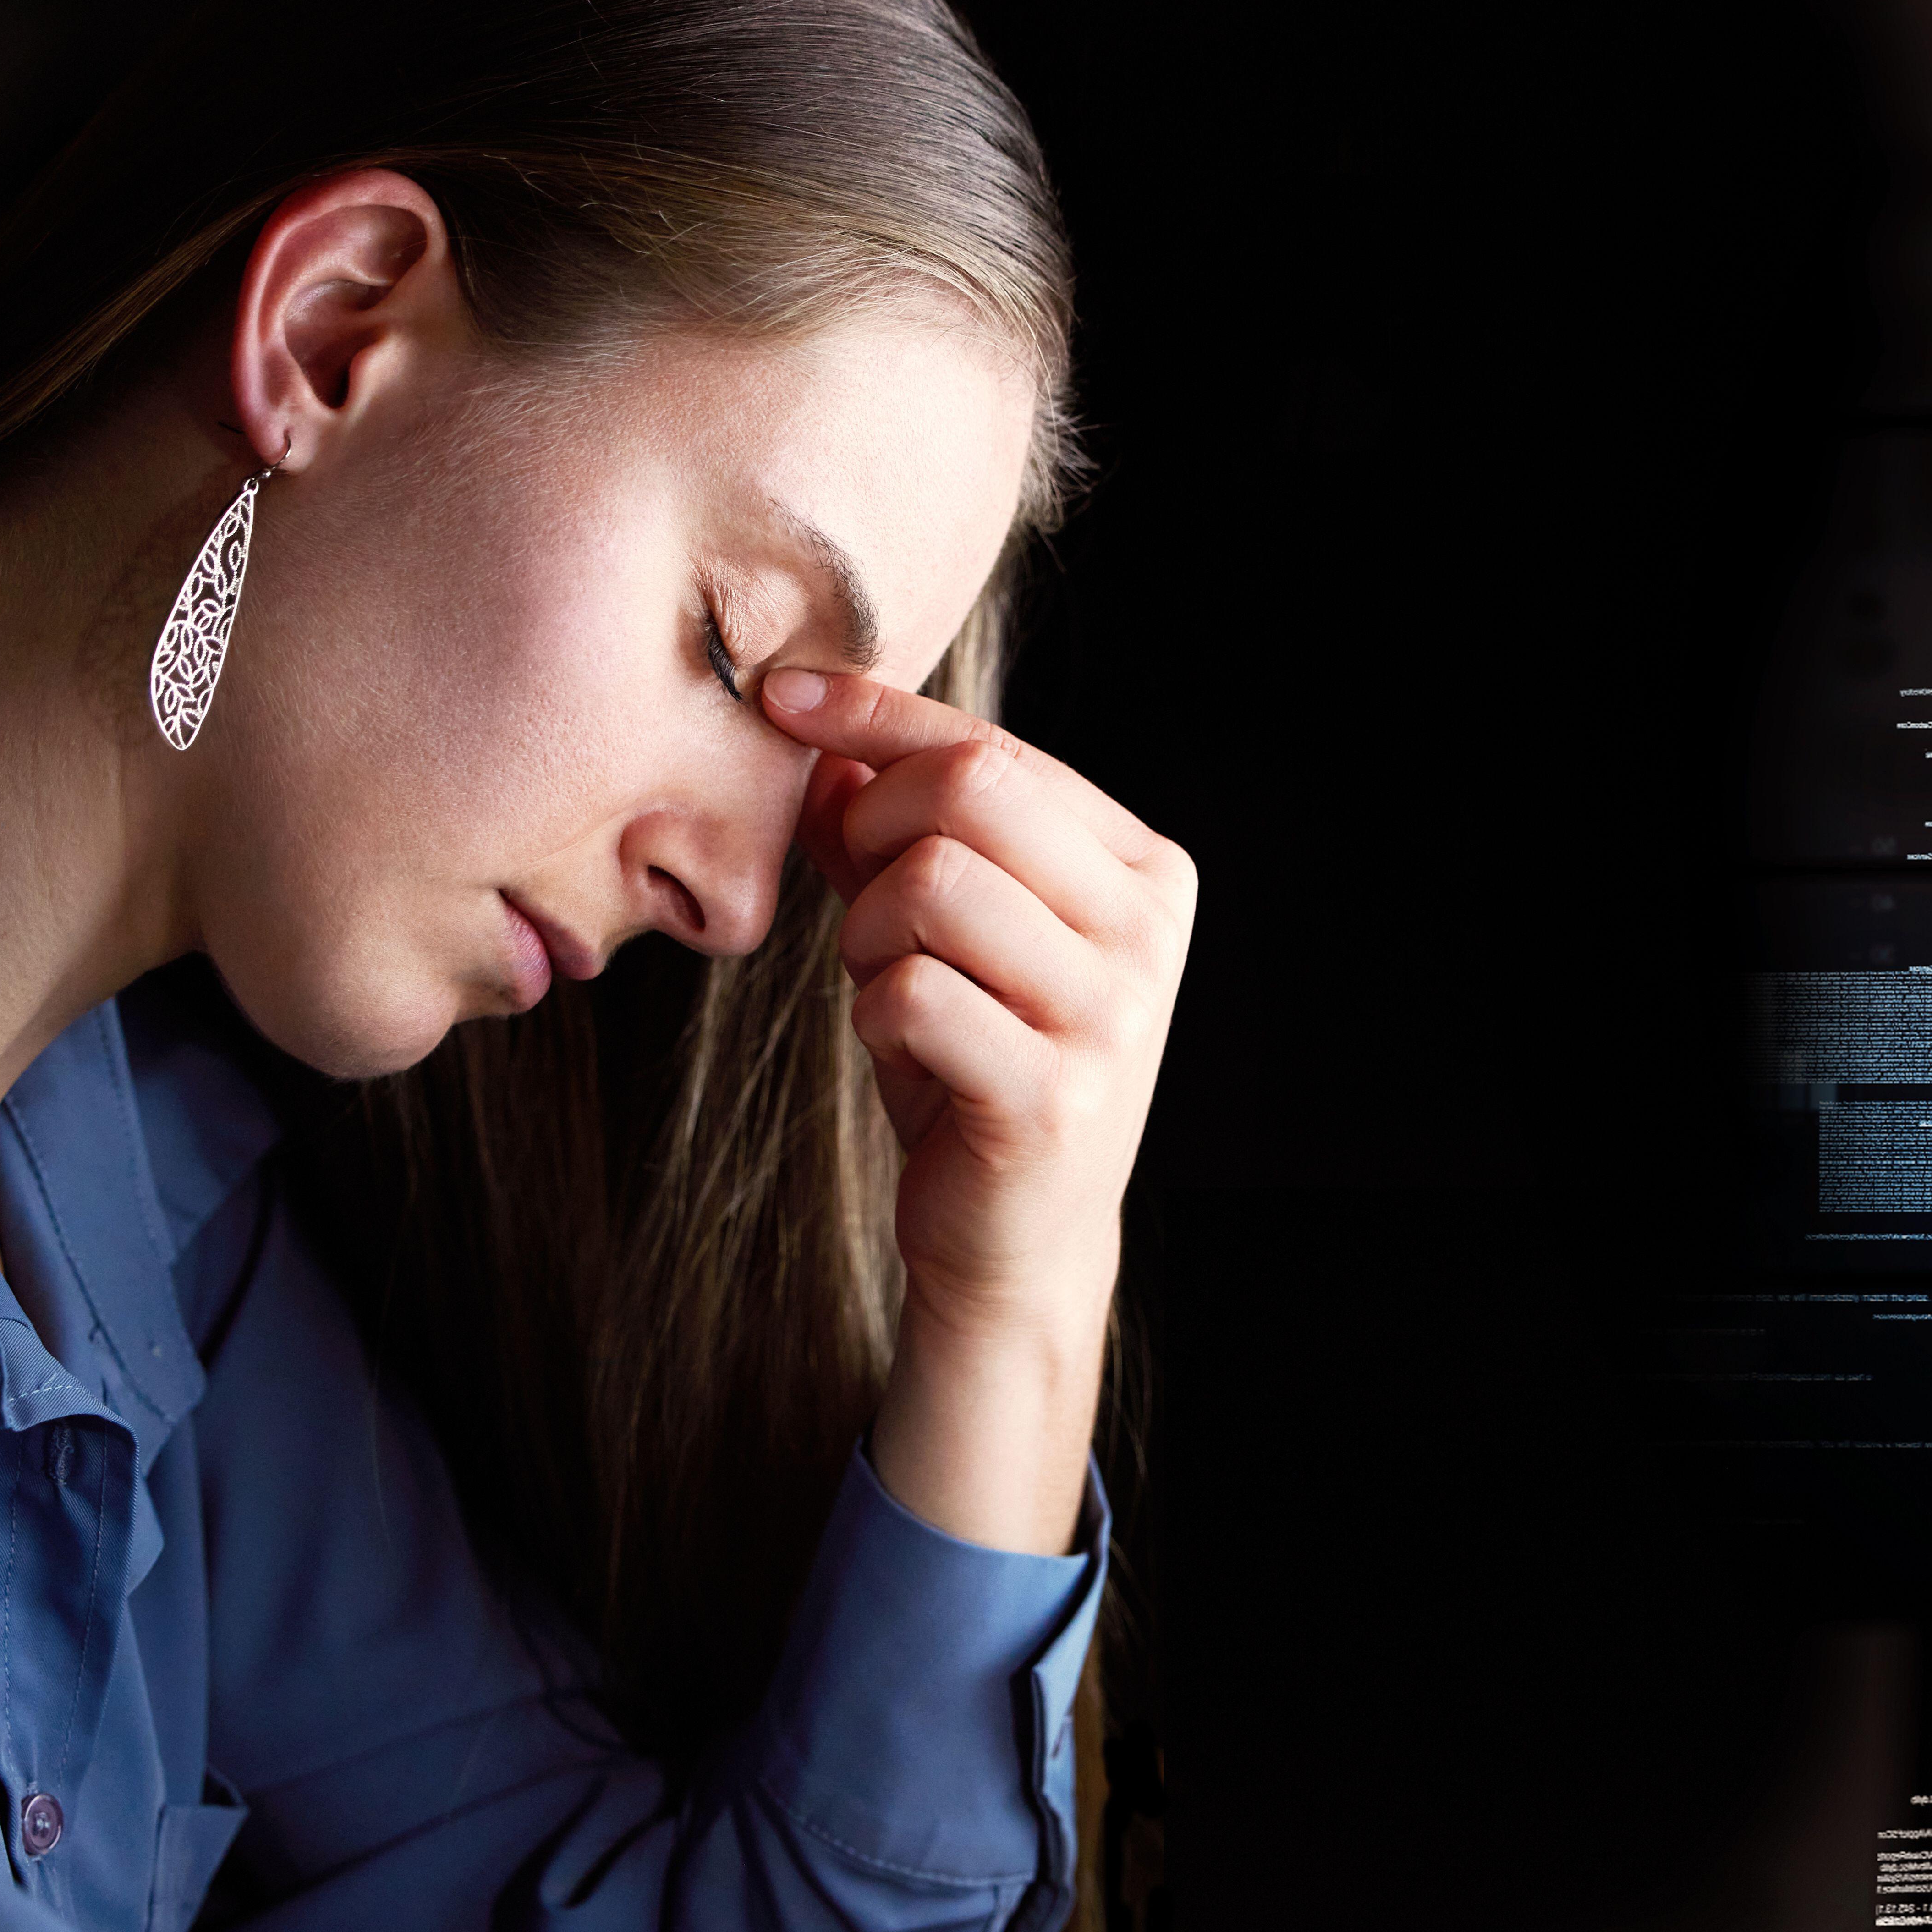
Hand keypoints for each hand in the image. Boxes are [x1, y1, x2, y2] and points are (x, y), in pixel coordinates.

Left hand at [760, 668, 1194, 1555]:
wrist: (1019, 1235)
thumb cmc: (975, 1062)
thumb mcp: (943, 930)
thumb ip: (895, 832)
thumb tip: (822, 735)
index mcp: (1144, 871)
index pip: (995, 747)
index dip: (877, 713)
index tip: (785, 696)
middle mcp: (1146, 933)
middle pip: (969, 792)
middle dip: (873, 826)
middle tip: (857, 895)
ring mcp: (1110, 1017)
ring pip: (931, 883)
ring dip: (868, 931)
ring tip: (887, 983)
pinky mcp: (1052, 1096)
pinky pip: (909, 992)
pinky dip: (872, 1012)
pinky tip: (901, 1048)